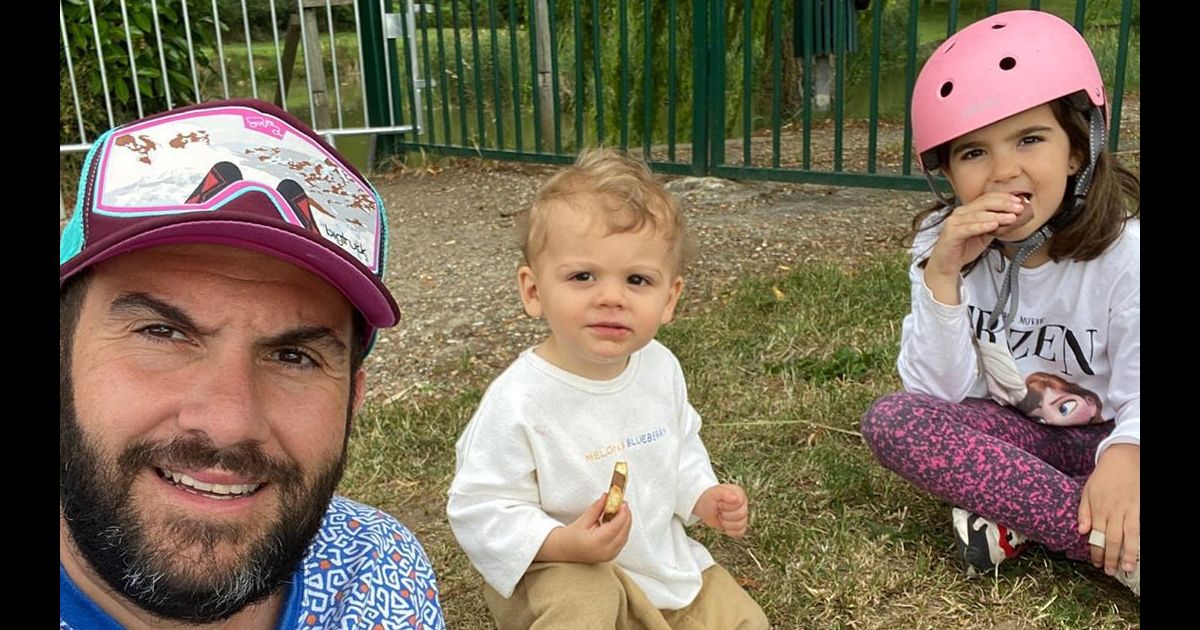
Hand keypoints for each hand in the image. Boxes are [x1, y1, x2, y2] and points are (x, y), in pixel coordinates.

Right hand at [534, 494, 631, 562]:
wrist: (564, 550)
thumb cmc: (570, 537)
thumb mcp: (582, 520)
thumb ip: (596, 509)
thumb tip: (607, 497)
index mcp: (597, 542)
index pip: (616, 526)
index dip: (623, 513)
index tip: (623, 503)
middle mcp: (605, 551)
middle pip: (624, 532)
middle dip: (626, 517)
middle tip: (623, 504)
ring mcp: (609, 556)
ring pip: (625, 537)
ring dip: (625, 523)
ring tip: (620, 511)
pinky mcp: (611, 556)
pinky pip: (622, 541)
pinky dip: (622, 530)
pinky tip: (618, 522)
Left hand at [693, 484, 748, 537]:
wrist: (703, 507)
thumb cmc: (709, 498)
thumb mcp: (714, 493)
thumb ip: (724, 493)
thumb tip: (736, 498)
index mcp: (739, 494)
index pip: (739, 503)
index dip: (726, 506)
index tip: (719, 503)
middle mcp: (743, 504)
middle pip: (741, 515)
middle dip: (725, 514)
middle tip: (719, 510)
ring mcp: (742, 516)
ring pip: (740, 525)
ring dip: (726, 523)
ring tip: (721, 517)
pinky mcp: (739, 525)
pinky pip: (739, 533)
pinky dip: (730, 531)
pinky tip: (724, 525)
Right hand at [924, 193, 1029, 302]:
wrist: (946, 265)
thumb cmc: (963, 249)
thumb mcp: (985, 235)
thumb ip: (996, 226)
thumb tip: (1014, 218)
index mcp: (968, 210)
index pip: (987, 198)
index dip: (1004, 198)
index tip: (1019, 201)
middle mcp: (960, 213)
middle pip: (984, 203)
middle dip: (1004, 204)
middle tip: (1018, 208)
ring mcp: (954, 222)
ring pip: (977, 215)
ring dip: (997, 215)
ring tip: (1011, 217)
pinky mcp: (951, 233)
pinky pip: (968, 228)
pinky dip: (982, 226)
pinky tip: (994, 225)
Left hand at [1077, 443, 1139, 575]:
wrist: (1124, 457)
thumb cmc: (1104, 476)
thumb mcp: (1087, 490)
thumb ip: (1084, 511)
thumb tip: (1081, 532)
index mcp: (1099, 508)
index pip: (1096, 536)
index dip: (1097, 552)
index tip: (1097, 563)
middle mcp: (1115, 511)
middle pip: (1114, 539)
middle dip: (1112, 558)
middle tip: (1111, 572)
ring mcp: (1131, 509)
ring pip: (1130, 536)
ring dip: (1129, 554)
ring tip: (1128, 568)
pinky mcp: (1142, 507)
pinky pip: (1142, 526)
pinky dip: (1141, 540)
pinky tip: (1140, 551)